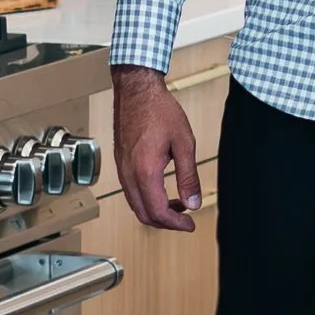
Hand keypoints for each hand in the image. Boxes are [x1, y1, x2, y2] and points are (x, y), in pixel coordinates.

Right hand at [113, 66, 202, 232]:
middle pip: (144, 214)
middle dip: (166, 222)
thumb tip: (193, 202)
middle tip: (185, 219)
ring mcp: (122, 169)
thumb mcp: (183, 142)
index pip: (158, 212)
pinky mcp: (121, 163)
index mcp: (145, 170)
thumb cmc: (159, 110)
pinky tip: (163, 190)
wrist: (137, 90)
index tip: (190, 224)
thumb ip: (188, 176)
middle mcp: (129, 173)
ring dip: (156, 211)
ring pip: (136, 205)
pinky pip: (131, 192)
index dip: (176, 223)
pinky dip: (147, 199)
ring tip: (178, 204)